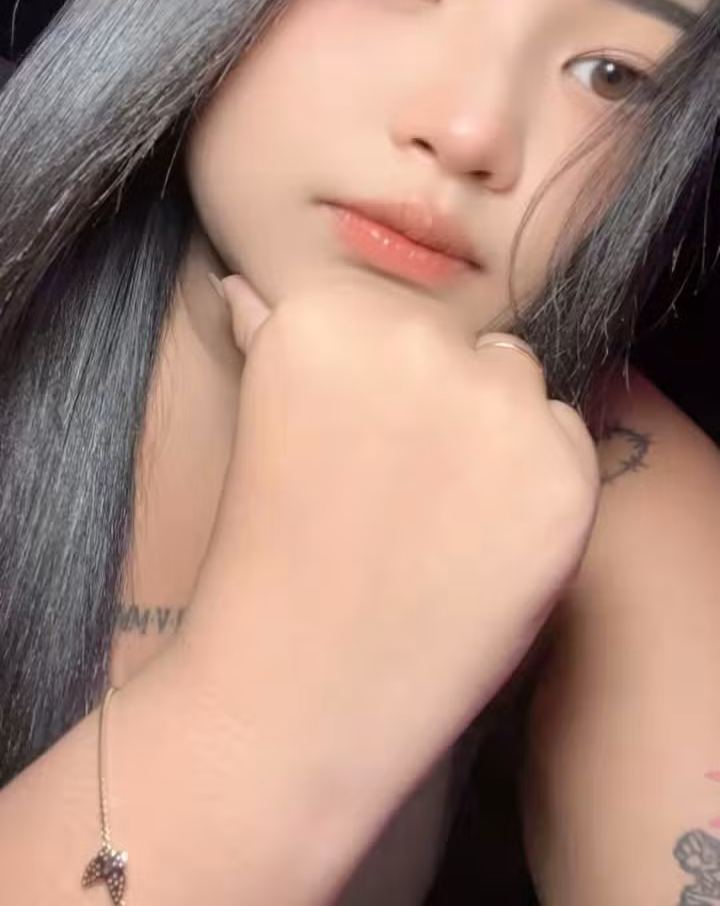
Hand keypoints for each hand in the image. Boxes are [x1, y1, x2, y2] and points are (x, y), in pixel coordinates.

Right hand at [173, 271, 598, 863]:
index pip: (392, 310)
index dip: (379, 379)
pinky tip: (484, 538)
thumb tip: (244, 286)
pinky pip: (566, 441)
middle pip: (462, 342)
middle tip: (397, 482)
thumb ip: (267, 337)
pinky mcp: (563, 474)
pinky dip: (538, 482)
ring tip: (440, 511)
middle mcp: (418, 339)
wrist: (297, 688)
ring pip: (518, 382)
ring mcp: (498, 406)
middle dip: (439, 397)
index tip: (355, 437)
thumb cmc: (269, 553)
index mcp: (328, 313)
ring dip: (494, 429)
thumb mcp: (259, 424)